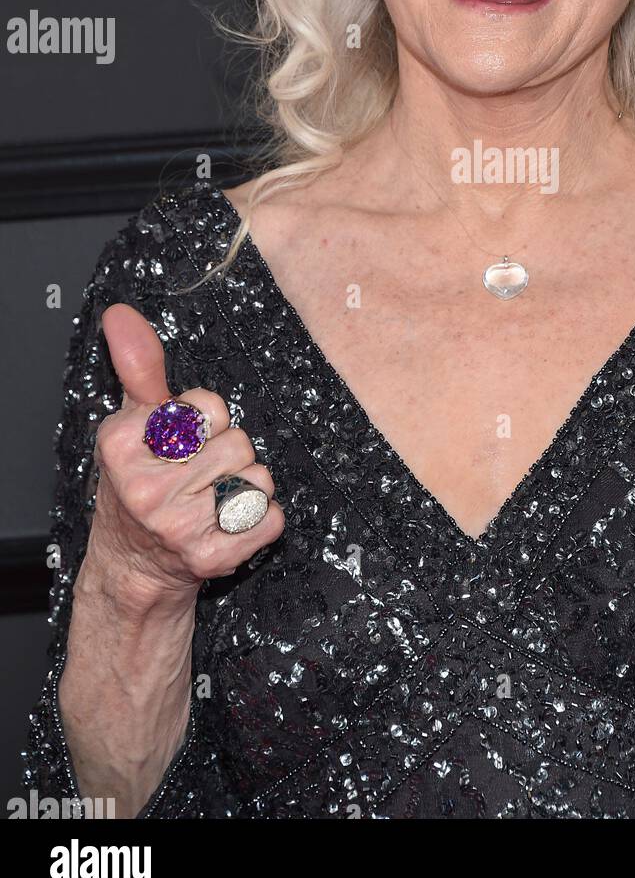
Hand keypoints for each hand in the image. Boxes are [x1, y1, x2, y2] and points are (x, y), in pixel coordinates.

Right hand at [81, 302, 284, 612]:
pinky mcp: (210, 557)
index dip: (206, 421)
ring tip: (212, 500)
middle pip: (238, 441)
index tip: (182, 442)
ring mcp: (177, 526)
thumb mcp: (133, 422)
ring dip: (246, 487)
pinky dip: (259, 521)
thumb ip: (138, 366)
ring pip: (258, 478)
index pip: (208, 405)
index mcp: (122, 444)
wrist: (132, 564)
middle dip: (227, 454)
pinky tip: (227, 525)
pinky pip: (270, 518)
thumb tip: (121, 313)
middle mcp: (145, 486)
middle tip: (197, 476)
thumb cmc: (138, 483)